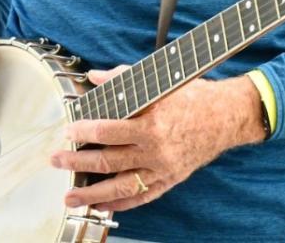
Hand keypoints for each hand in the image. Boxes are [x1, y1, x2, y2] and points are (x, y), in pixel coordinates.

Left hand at [51, 67, 265, 212]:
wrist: (227, 116)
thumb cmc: (194, 96)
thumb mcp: (159, 82)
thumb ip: (124, 79)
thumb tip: (95, 77)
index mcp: (151, 124)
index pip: (108, 132)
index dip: (84, 132)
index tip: (67, 132)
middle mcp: (156, 151)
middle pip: (108, 162)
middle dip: (77, 163)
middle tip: (57, 162)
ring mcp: (163, 169)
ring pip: (121, 187)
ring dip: (92, 194)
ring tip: (70, 198)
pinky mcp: (170, 180)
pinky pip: (142, 196)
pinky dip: (122, 204)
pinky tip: (104, 207)